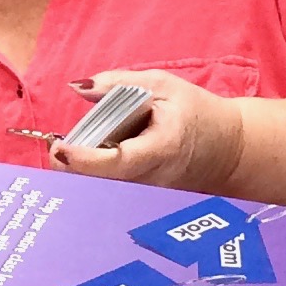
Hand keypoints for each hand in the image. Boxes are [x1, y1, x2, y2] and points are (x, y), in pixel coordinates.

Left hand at [51, 68, 243, 192]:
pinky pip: (111, 191)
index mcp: (162, 147)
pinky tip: (88, 160)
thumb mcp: (161, 85)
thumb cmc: (196, 113)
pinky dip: (94, 175)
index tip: (61, 148)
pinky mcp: (144, 201)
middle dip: (73, 168)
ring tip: (71, 150)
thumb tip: (78, 87)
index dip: (86, 159)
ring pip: (104, 189)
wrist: (229, 150)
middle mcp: (154, 178)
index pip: (119, 161)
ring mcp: (150, 195)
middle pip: (104, 181)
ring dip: (81, 172)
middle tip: (56, 146)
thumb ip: (118, 84)